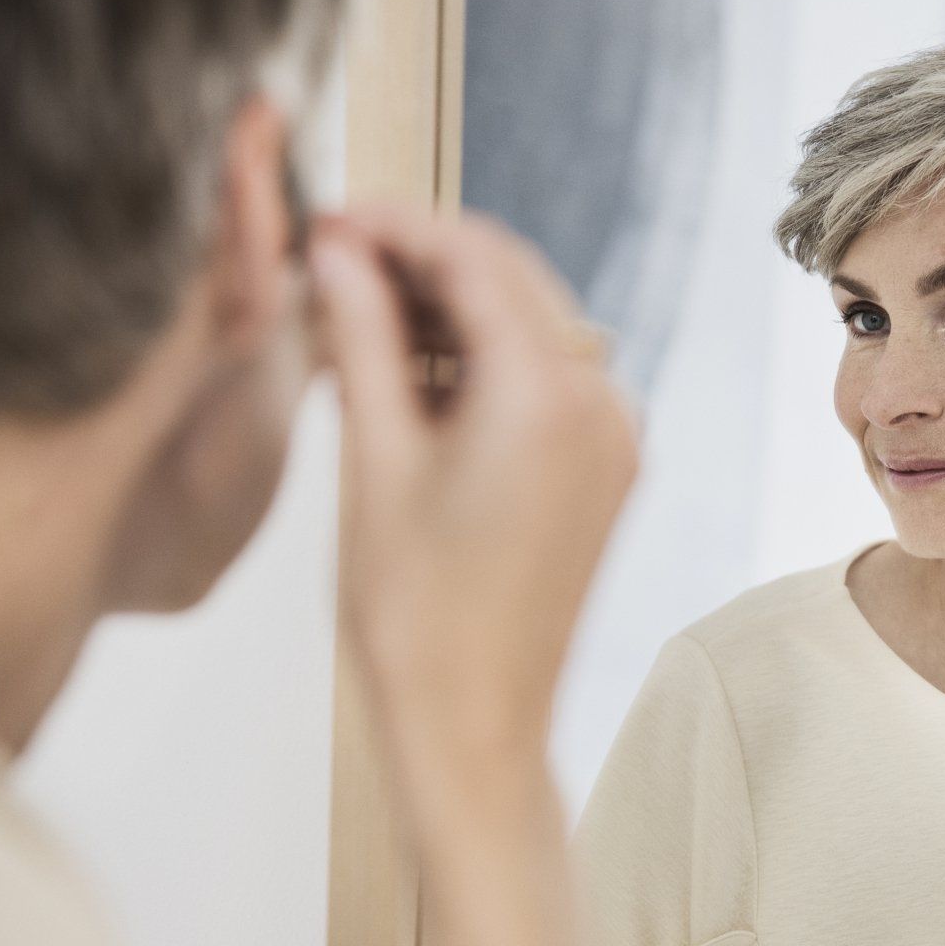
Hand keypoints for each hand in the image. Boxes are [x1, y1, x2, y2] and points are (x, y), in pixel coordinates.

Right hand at [310, 206, 638, 758]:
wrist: (476, 726)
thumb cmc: (415, 616)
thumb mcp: (373, 461)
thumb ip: (362, 338)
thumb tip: (338, 253)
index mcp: (549, 396)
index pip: (474, 255)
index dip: (395, 225)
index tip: (329, 219)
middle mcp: (603, 404)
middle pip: (510, 279)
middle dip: (421, 259)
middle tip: (332, 261)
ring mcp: (615, 437)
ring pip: (529, 325)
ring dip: (450, 309)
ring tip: (355, 321)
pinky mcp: (607, 468)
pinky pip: (546, 379)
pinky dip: (482, 361)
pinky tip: (410, 372)